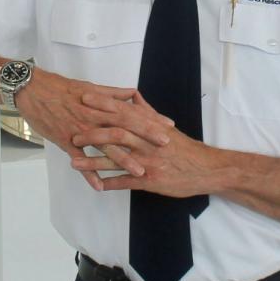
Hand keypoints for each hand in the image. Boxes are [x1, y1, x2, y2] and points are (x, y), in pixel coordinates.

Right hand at [15, 71, 172, 190]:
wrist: (31, 89)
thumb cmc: (59, 88)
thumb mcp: (88, 87)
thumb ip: (112, 93)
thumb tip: (131, 94)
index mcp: (100, 103)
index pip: (130, 111)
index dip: (150, 118)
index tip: (168, 125)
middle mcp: (93, 116)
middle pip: (124, 127)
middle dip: (145, 136)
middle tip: (164, 146)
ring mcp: (79, 129)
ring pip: (104, 145)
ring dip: (122, 159)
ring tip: (139, 171)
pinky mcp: (64, 140)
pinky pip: (79, 159)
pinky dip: (88, 172)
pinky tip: (99, 186)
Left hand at [69, 91, 220, 196]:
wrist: (206, 169)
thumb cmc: (184, 148)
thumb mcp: (165, 126)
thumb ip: (146, 111)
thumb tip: (132, 95)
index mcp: (149, 126)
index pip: (123, 111)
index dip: (102, 105)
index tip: (83, 99)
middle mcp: (147, 142)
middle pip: (116, 134)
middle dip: (92, 134)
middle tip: (73, 135)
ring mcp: (148, 162)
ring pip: (117, 160)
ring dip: (94, 161)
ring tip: (74, 163)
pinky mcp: (151, 180)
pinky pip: (127, 182)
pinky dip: (111, 183)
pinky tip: (96, 185)